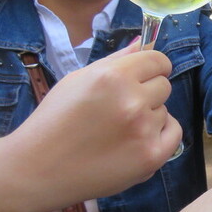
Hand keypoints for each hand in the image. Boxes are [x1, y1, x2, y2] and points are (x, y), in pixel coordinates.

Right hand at [4, 45, 180, 207]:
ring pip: (164, 111)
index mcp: (112, 76)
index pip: (158, 60)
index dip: (152, 67)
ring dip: (148, 117)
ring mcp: (143, 130)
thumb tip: (143, 42)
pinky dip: (159, 136)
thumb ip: (115, 61)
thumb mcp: (77, 80)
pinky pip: (173, 133)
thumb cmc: (54, 121)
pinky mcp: (151, 156)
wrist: (38, 169)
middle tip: (120, 108)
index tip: (144, 76)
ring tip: (116, 131)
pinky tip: (134, 141)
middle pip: (164, 85)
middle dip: (147, 93)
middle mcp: (132, 100)